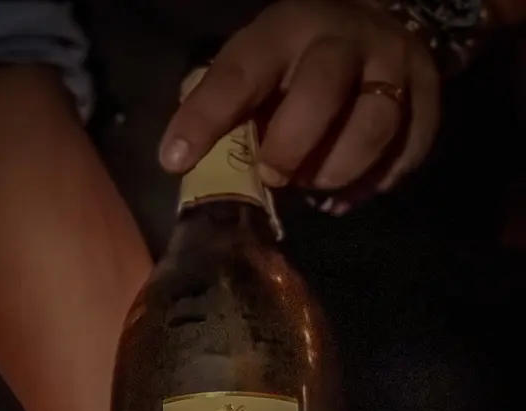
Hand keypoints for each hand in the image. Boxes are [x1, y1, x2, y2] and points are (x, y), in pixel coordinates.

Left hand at [159, 0, 439, 210]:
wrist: (378, 26)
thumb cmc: (297, 63)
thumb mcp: (258, 67)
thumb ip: (232, 109)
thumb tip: (189, 165)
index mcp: (284, 29)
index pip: (239, 72)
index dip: (205, 118)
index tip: (174, 160)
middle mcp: (343, 37)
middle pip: (321, 91)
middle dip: (292, 146)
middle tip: (275, 175)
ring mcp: (394, 64)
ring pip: (374, 128)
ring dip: (338, 172)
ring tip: (316, 184)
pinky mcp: (429, 98)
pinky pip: (407, 153)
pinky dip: (374, 184)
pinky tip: (348, 190)